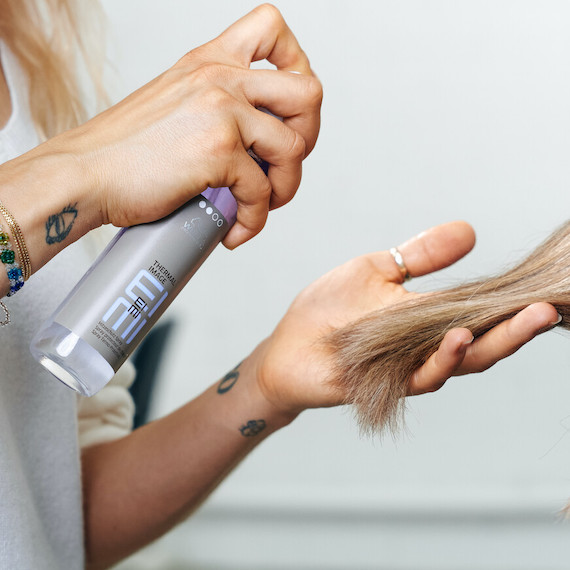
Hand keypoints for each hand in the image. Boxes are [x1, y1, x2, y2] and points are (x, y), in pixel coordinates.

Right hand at [56, 4, 321, 247]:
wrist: (83, 175)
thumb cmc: (122, 151)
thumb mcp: (174, 104)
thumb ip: (216, 106)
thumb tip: (256, 143)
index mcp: (209, 61)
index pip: (273, 30)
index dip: (297, 66)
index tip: (286, 109)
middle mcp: (220, 78)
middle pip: (309, 92)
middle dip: (307, 137)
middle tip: (280, 166)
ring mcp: (222, 111)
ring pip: (295, 147)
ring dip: (286, 188)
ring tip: (258, 206)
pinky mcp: (218, 151)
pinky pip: (262, 192)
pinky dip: (255, 220)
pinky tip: (234, 230)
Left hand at [251, 221, 559, 416]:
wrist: (288, 347)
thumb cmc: (327, 309)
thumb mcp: (376, 270)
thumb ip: (421, 256)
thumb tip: (470, 230)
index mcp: (428, 316)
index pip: (479, 311)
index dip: (511, 302)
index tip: (543, 287)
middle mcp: (426, 345)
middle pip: (484, 340)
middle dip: (519, 325)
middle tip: (549, 307)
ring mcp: (409, 367)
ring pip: (463, 361)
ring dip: (496, 342)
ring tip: (527, 319)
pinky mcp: (388, 384)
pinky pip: (423, 375)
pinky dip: (443, 359)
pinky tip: (459, 337)